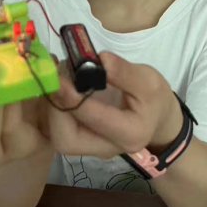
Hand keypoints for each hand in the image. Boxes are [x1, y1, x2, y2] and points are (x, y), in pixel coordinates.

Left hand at [47, 52, 182, 158]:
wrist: (156, 119)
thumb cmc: (154, 99)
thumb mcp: (149, 80)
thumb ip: (124, 72)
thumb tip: (100, 59)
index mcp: (128, 134)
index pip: (95, 119)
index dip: (74, 99)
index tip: (61, 78)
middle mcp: (106, 148)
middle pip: (67, 140)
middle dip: (54, 109)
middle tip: (54, 78)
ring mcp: (90, 147)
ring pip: (58, 137)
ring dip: (50, 106)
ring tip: (54, 76)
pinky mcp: (80, 139)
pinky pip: (58, 128)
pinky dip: (51, 106)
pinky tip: (54, 83)